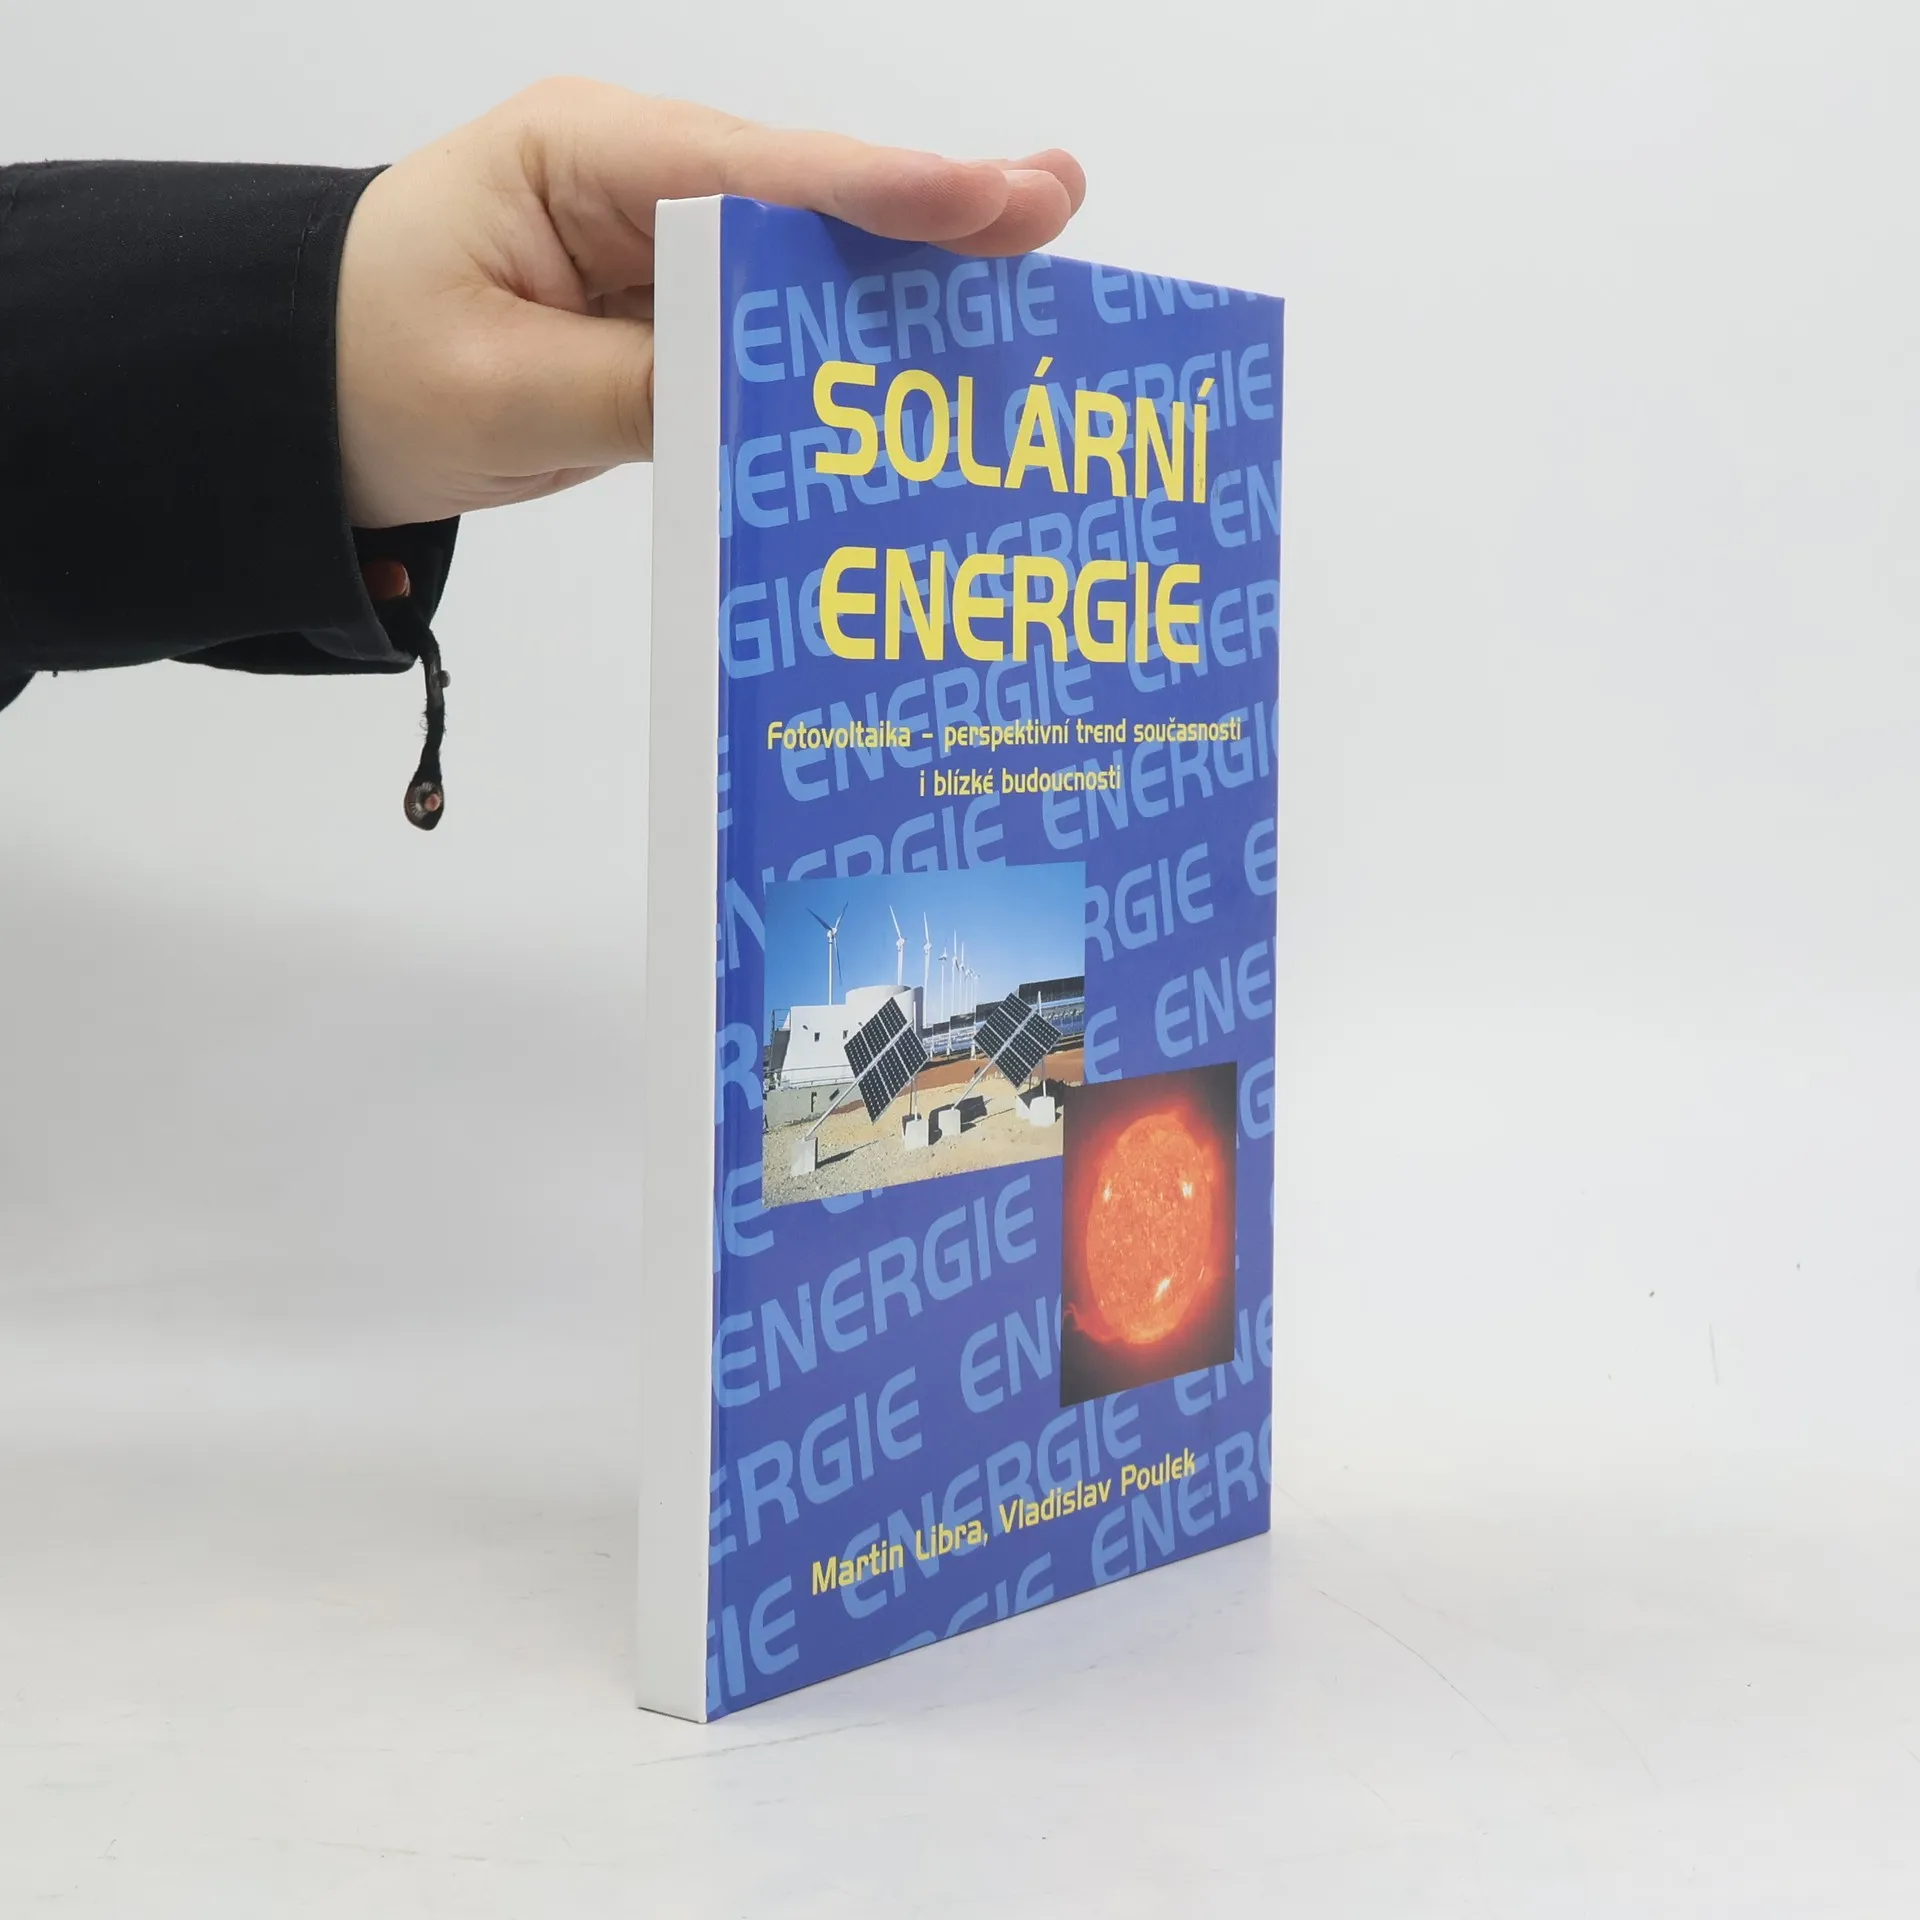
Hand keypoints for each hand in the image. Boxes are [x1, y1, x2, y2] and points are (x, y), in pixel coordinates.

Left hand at [336, 79, 1085, 528]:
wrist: (297, 403)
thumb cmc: (364, 370)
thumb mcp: (498, 392)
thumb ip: (642, 388)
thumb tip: (775, 395)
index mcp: (586, 159)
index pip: (753, 171)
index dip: (879, 191)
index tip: (992, 198)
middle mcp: (639, 185)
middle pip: (806, 199)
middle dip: (930, 212)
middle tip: (1056, 209)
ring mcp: (658, 251)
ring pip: (802, 265)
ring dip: (903, 285)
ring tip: (1026, 286)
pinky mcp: (664, 317)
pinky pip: (768, 332)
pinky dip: (841, 353)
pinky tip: (920, 367)